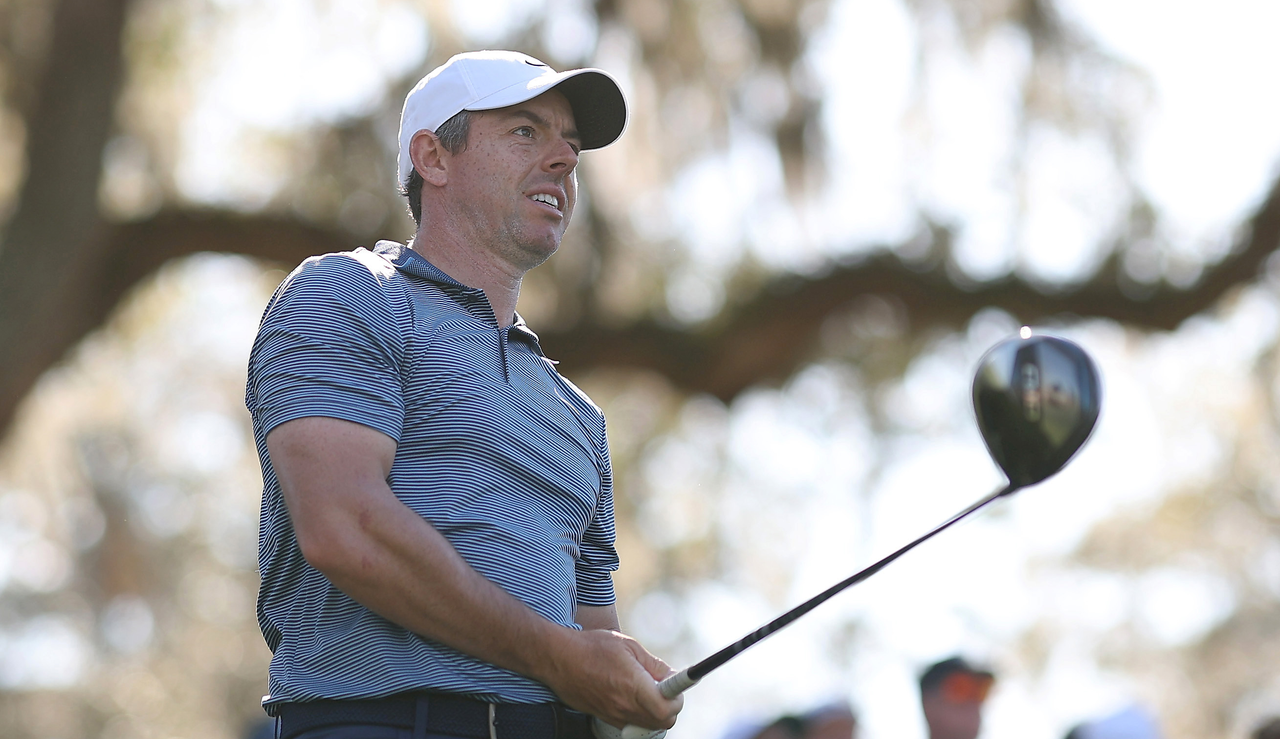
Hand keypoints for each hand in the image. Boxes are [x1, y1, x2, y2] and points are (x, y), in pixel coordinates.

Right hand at [538, 629, 682, 730]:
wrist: (558, 658)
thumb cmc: (592, 647)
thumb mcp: (628, 646)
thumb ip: (653, 665)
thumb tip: (672, 676)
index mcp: (632, 686)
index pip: (667, 709)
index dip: (678, 699)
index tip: (676, 687)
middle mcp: (623, 706)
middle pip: (663, 722)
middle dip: (669, 706)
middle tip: (664, 687)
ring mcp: (613, 715)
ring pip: (647, 725)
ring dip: (654, 711)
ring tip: (646, 689)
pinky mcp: (604, 718)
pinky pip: (630, 723)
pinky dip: (638, 714)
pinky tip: (630, 694)